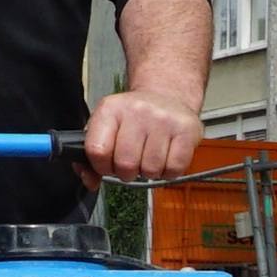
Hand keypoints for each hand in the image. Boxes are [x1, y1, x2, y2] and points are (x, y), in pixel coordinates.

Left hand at [79, 90, 197, 183]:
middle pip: (125, 165)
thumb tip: (90, 181)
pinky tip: (166, 156)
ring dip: (149, 171)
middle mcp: (136, 110)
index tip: (108, 163)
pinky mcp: (186, 130)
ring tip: (150, 155)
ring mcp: (163, 119)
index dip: (102, 166)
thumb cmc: (133, 118)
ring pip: (150, 170)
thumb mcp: (107, 127)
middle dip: (127, 171)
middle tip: (133, 160)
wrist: (166, 95)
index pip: (97, 151)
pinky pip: (173, 169)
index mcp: (110, 109)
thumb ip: (92, 156)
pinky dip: (168, 171)